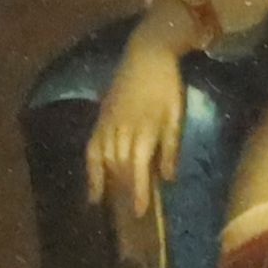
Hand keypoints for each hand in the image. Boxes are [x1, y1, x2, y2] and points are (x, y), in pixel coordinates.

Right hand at [82, 12, 193, 220]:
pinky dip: (91, 168)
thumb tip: (168, 178)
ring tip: (114, 201)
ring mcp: (108, 124)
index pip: (138, 169)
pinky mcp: (100, 118)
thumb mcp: (176, 116)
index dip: (138, 192)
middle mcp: (122, 130)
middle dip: (125, 191)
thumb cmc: (167, 85)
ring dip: (110, 182)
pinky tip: (92, 186)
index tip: (139, 212)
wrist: (146, 54)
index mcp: (144, 131)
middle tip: (130, 213)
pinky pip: (92, 148)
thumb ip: (170, 147)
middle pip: (121, 168)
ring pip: (105, 160)